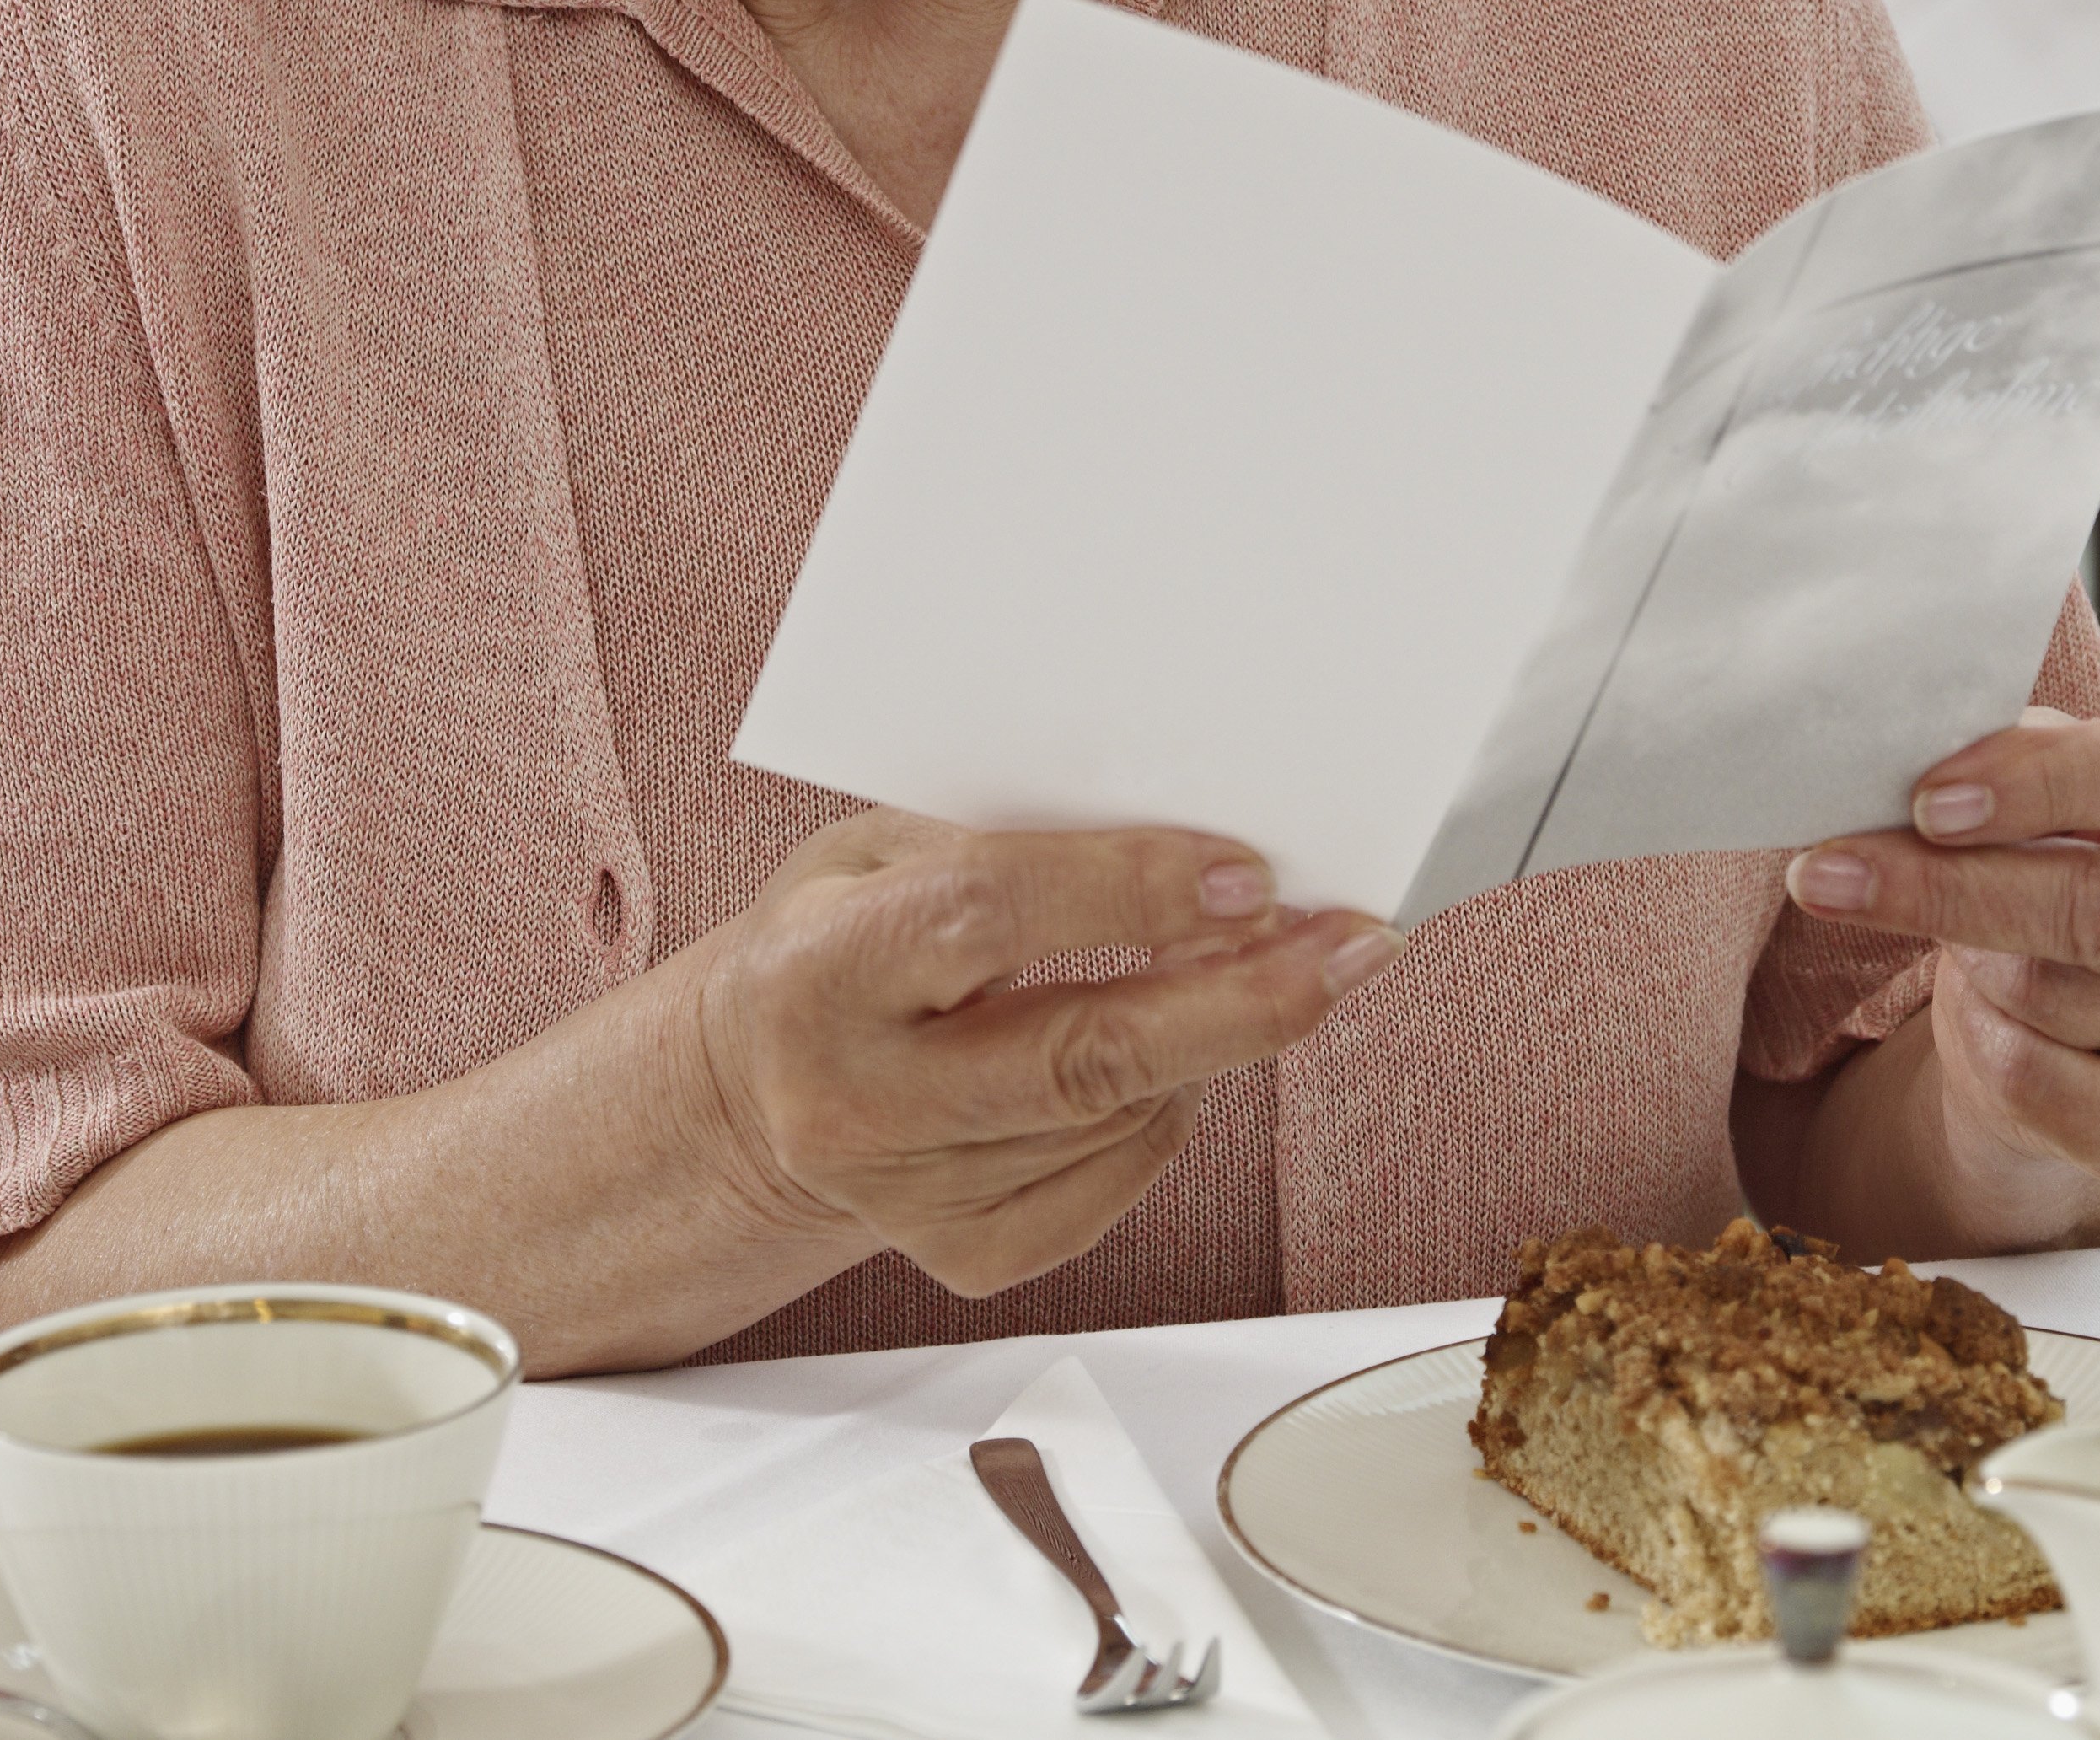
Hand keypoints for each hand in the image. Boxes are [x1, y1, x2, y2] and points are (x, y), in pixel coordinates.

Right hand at [684, 811, 1395, 1297]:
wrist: (750, 1085)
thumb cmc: (841, 939)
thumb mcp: (887, 845)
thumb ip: (1019, 844)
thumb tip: (1202, 862)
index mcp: (820, 967)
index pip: (992, 917)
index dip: (1130, 891)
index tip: (1248, 875)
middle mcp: (853, 1097)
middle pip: (1083, 1058)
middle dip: (1239, 1002)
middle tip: (1350, 948)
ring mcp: (904, 1194)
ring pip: (1116, 1118)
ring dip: (1211, 1043)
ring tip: (1247, 974)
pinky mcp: (958, 1255)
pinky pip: (1111, 1191)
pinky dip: (1162, 1120)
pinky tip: (1160, 1069)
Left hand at [1783, 710, 2099, 1198]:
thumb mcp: (2084, 788)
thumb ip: (2035, 760)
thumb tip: (1932, 766)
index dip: (2043, 783)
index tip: (1925, 798)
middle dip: (1946, 887)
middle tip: (1826, 871)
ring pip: (2057, 996)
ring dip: (1968, 963)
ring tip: (1956, 940)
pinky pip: (2043, 1085)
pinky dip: (1981, 1042)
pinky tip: (1980, 1012)